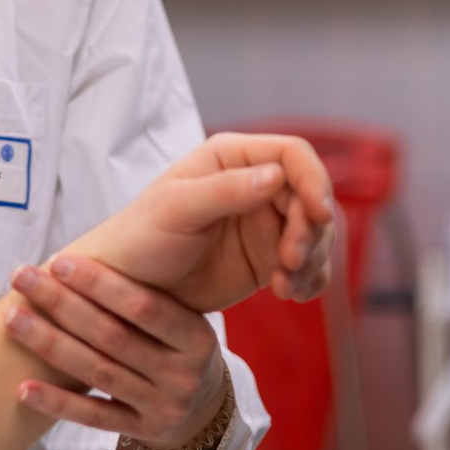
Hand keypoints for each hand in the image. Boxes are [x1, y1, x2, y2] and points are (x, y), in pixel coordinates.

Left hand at [3, 256, 225, 449]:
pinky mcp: (141, 433)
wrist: (206, 407)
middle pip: (111, 336)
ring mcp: (163, 408)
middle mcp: (183, 375)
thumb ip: (145, 291)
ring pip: (96, 372)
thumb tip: (85, 247)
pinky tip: (24, 387)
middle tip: (22, 277)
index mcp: (196, 337)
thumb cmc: (179, 344)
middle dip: (62, 304)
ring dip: (49, 344)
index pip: (142, 305)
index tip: (58, 260)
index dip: (98, 282)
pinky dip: (56, 403)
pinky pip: (92, 417)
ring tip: (14, 319)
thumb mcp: (184, 317)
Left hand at [69, 132, 334, 314]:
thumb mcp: (177, 210)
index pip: (292, 155)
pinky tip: (289, 295)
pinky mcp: (268, 257)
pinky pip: (309, 264)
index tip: (319, 215)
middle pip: (311, 196)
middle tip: (290, 263)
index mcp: (230, 157)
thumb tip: (274, 176)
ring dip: (313, 259)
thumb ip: (224, 190)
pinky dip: (310, 279)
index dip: (314, 180)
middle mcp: (253, 184)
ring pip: (316, 232)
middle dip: (311, 231)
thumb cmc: (142, 237)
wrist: (130, 289)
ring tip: (284, 286)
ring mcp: (263, 221)